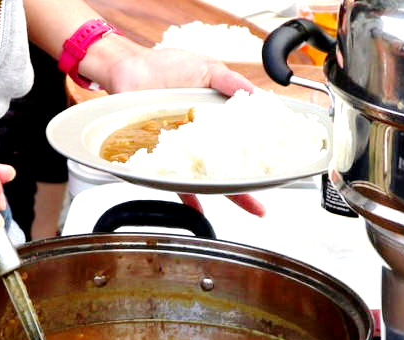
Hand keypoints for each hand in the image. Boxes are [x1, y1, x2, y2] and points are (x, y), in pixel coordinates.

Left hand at [108, 45, 264, 217]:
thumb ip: (230, 82)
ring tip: (243, 206)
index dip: (256, 157)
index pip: (240, 143)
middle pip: (225, 168)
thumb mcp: (206, 69)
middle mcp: (200, 139)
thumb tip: (258, 96)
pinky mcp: (160, 156)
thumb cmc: (165, 67)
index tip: (273, 171)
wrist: (129, 69)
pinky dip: (186, 195)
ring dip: (222, 194)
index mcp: (215, 121)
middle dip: (245, 189)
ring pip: (204, 178)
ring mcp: (181, 150)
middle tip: (261, 206)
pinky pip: (172, 180)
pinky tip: (199, 208)